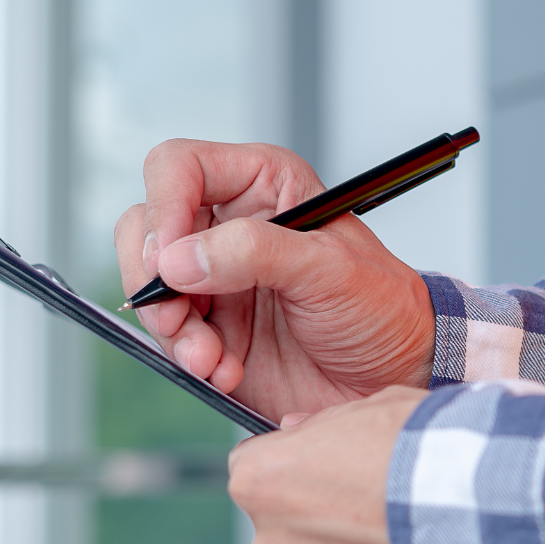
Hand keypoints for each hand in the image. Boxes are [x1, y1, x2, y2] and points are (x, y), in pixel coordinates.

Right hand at [114, 140, 435, 422]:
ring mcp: (218, 278)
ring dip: (172, 329)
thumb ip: (254, 253)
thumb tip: (178, 259)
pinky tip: (226, 371)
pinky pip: (170, 335)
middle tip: (177, 317)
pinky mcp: (214, 328)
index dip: (164, 207)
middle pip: (148, 228)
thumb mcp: (330, 270)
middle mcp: (231, 226)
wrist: (396, 375)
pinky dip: (188, 357)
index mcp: (263, 186)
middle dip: (153, 278)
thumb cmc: (382, 308)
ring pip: (150, 287)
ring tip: (211, 358)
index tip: (170, 261)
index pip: (180, 168)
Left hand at [229, 387, 449, 543]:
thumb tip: (298, 433)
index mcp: (263, 485)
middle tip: (384, 510)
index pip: (255, 475)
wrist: (491, 512)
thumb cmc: (433, 451)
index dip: (299, 470)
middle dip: (327, 528)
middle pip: (290, 538)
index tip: (333, 470)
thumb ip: (325, 426)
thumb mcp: (375, 407)